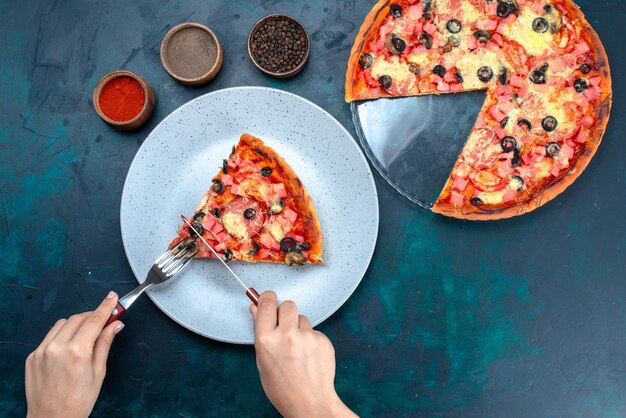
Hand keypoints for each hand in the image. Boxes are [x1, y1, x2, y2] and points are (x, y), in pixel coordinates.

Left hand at [25, 291, 124, 417]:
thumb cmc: (78, 401)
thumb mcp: (99, 372)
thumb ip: (105, 343)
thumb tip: (115, 325)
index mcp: (77, 351)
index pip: (94, 320)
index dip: (106, 307)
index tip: (113, 298)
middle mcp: (57, 347)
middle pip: (78, 318)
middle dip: (92, 316)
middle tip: (104, 320)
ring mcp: (42, 351)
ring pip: (62, 324)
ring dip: (76, 324)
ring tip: (85, 335)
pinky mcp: (32, 356)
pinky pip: (49, 336)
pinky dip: (61, 335)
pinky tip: (69, 347)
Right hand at [250, 291, 356, 417]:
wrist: (310, 403)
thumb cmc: (282, 387)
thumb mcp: (262, 360)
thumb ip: (260, 332)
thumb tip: (256, 309)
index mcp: (266, 339)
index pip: (267, 303)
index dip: (267, 299)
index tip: (268, 299)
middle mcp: (287, 334)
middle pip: (288, 304)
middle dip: (285, 313)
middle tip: (284, 328)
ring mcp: (307, 336)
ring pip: (303, 318)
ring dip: (299, 327)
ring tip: (298, 349)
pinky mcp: (323, 340)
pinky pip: (314, 331)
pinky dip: (311, 339)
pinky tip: (309, 356)